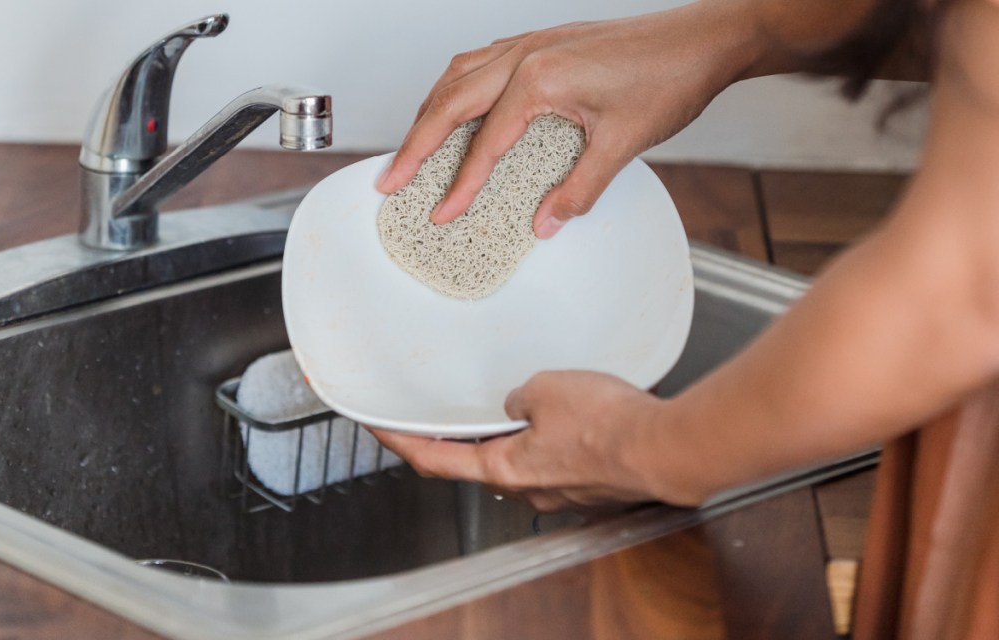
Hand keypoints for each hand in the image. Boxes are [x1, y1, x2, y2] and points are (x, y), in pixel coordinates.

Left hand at [371, 370, 688, 512]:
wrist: (663, 449)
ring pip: (520, 462)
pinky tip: (563, 417)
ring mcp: (560, 491)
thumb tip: (517, 405)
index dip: (401, 442)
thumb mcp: (545, 388)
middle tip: (445, 416)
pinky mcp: (587, 485)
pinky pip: (555, 460)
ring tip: (513, 407)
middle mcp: (528, 489)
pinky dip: (545, 440)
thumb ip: (519, 396)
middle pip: (476, 464)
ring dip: (509, 438)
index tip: (379, 429)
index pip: (435, 459)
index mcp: (504, 469)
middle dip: (460, 440)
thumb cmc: (607, 425)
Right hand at [375, 4, 758, 237]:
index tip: (441, 213)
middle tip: (390, 181)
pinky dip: (456, 90)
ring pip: (458, 76)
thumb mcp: (622, 143)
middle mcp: (525, 54)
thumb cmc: (668, 77)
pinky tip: (457, 109)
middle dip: (414, 146)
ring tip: (412, 150)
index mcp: (539, 78)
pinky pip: (480, 63)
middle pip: (448, 103)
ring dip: (429, 114)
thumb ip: (578, 189)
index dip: (459, 185)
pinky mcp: (542, 43)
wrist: (703, 38)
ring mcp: (531, 43)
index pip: (483, 142)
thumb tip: (545, 223)